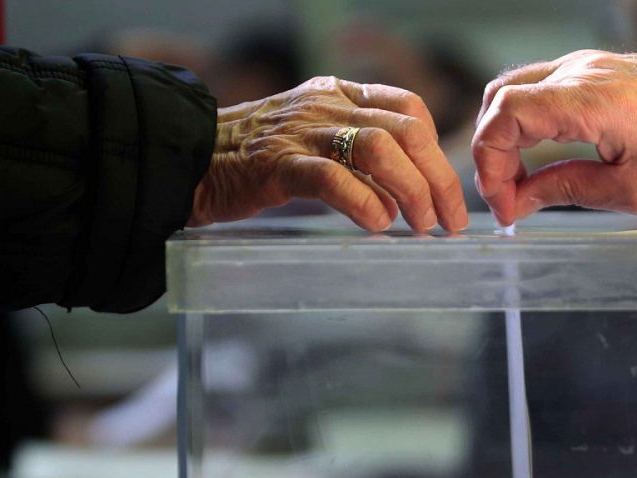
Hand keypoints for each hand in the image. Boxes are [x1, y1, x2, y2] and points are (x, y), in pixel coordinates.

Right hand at [190, 77, 467, 232]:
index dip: (436, 150)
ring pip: (380, 150)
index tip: (447, 190)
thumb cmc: (251, 160)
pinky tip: (378, 224)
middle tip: (450, 220)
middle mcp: (326, 105)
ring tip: (421, 226)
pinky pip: (333, 177)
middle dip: (439, 179)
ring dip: (412, 191)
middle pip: (407, 131)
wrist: (186, 158)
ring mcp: (302, 132)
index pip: (408, 108)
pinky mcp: (277, 163)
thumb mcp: (311, 141)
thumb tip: (402, 199)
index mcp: (338, 94)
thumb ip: (355, 158)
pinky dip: (365, 202)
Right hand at [471, 50, 636, 224]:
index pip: (504, 116)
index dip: (491, 165)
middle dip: (495, 150)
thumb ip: (568, 189)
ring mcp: (595, 64)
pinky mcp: (608, 69)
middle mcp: (585, 71)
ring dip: (513, 134)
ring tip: (526, 182)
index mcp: (588, 100)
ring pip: (523, 88)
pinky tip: (551, 158)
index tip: (506, 206)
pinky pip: (551, 87)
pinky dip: (536, 121)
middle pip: (502, 96)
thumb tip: (522, 201)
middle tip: (509, 197)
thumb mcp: (633, 190)